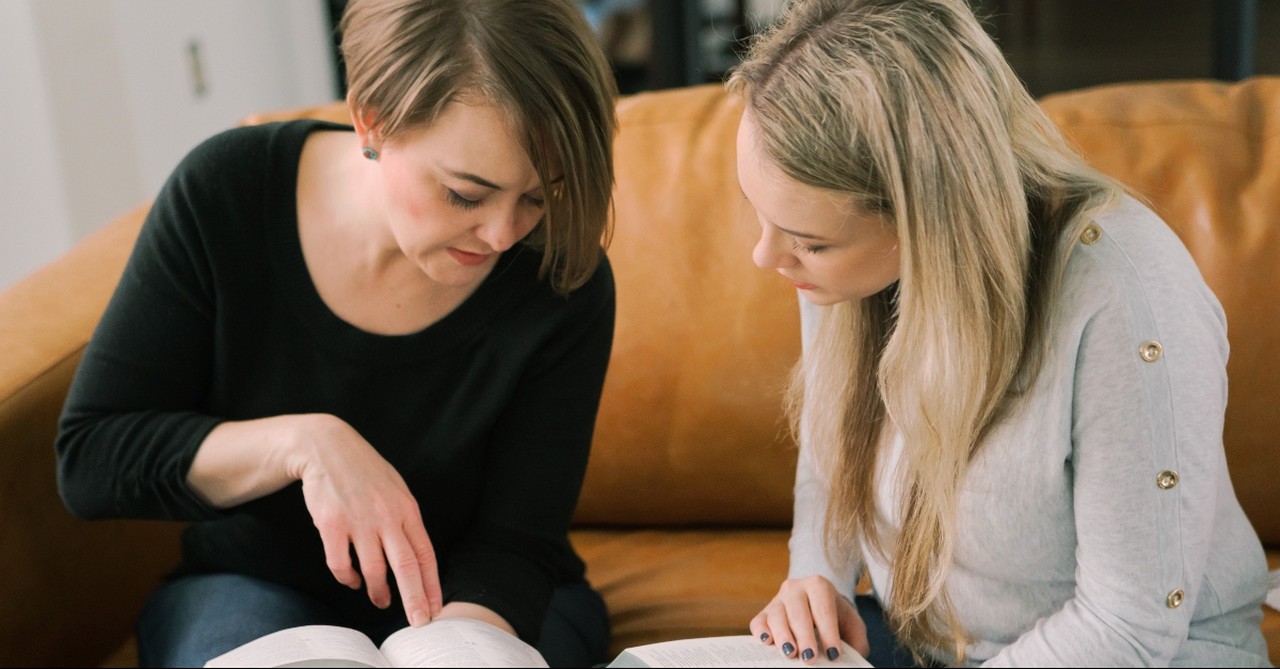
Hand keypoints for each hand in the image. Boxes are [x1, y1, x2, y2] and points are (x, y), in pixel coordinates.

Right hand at [289, 414, 443, 625]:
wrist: (328, 448)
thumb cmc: (365, 471)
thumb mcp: (396, 490)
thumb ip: (405, 521)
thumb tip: (414, 556)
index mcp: (407, 509)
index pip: (425, 554)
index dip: (431, 584)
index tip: (435, 607)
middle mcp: (386, 517)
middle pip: (405, 566)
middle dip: (414, 598)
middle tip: (419, 621)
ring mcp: (359, 522)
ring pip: (373, 570)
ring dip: (378, 592)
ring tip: (381, 601)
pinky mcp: (331, 525)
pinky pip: (340, 564)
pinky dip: (348, 578)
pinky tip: (353, 581)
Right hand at [750, 575, 869, 663]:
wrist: (817, 604)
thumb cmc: (836, 618)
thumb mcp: (852, 625)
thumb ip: (856, 641)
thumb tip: (853, 660)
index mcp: (819, 586)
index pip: (824, 610)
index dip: (828, 632)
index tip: (834, 654)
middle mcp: (796, 588)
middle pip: (798, 613)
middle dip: (805, 637)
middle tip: (810, 658)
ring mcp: (778, 600)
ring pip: (777, 616)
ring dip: (783, 636)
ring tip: (790, 653)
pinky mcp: (764, 612)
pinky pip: (758, 621)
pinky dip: (761, 632)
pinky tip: (768, 642)